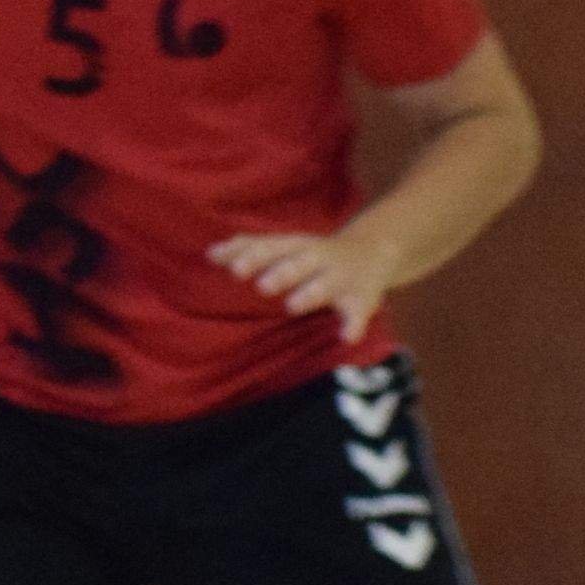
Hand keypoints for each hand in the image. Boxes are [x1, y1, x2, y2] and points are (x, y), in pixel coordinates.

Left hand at [209, 225, 397, 343]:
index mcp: (296, 245)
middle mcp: (318, 258)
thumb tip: (210, 253)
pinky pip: (359, 312)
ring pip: (325, 285)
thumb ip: (249, 248)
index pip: (272, 248)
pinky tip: (345, 338)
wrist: (374, 251)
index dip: (254, 257)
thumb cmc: (312, 254)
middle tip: (261, 286)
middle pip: (298, 264)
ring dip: (309, 294)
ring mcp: (341, 278)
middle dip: (281, 273)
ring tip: (292, 306)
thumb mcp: (285, 246)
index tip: (232, 268)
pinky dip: (354, 325)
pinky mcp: (362, 298)